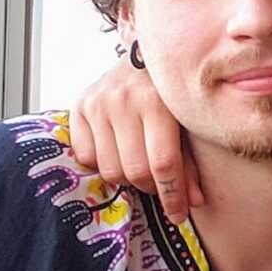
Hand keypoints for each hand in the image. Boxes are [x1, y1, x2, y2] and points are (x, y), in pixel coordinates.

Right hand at [69, 57, 203, 222]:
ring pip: (109, 169)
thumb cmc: (171, 93)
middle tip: (159, 185)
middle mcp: (122, 100)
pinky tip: (117, 151)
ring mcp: (97, 103)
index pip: (163, 163)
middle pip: (134, 171)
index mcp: (156, 101)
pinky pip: (87, 158)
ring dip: (128, 178)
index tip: (178, 215)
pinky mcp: (78, 107)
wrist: (144, 55)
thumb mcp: (186, 121)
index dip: (172, 196)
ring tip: (140, 165)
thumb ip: (189, 160)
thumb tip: (193, 202)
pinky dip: (103, 163)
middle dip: (151, 188)